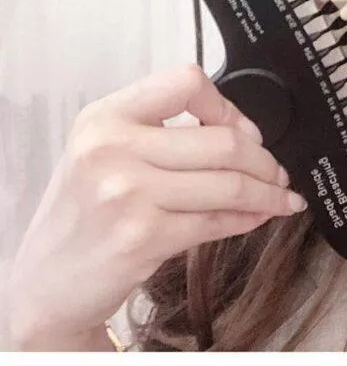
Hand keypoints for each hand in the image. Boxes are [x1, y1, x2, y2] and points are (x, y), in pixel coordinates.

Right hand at [6, 63, 305, 349]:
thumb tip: (242, 131)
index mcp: (105, 117)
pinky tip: (259, 217)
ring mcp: (127, 193)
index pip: (185, 82)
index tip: (244, 129)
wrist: (46, 282)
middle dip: (264, 159)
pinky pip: (218, 221)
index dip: (227, 105)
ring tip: (281, 197)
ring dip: (268, 192)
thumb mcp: (104, 153)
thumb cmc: (84, 214)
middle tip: (277, 172)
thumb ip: (159, 132)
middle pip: (223, 140)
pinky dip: (250, 219)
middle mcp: (112, 148)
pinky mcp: (144, 236)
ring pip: (230, 183)